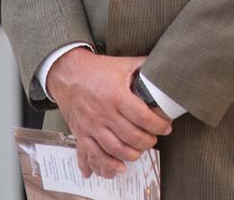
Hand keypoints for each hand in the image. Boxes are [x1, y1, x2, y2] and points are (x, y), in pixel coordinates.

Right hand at [46, 49, 172, 178]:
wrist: (68, 73)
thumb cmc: (98, 69)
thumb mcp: (123, 64)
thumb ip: (144, 67)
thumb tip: (165, 66)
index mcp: (116, 95)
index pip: (143, 117)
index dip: (158, 125)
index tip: (166, 128)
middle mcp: (104, 113)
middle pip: (131, 136)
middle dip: (147, 142)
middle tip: (154, 140)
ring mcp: (91, 125)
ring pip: (115, 149)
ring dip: (132, 154)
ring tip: (140, 152)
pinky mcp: (81, 133)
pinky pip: (92, 155)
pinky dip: (105, 165)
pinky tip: (117, 168)